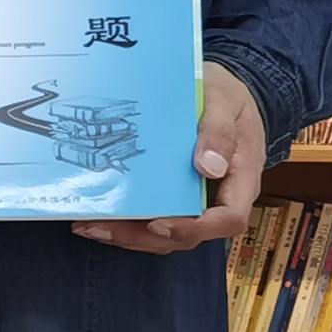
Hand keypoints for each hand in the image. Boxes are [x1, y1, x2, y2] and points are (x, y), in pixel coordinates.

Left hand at [74, 59, 266, 252]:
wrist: (223, 94)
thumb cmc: (227, 96)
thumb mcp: (225, 102)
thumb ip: (218, 131)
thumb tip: (208, 167)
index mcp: (241, 179)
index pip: (229, 219)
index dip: (195, 229)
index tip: (160, 223)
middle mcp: (220, 197)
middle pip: (189, 235)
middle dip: (145, 237)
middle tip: (103, 228)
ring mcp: (198, 200)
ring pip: (168, 235)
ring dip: (129, 236)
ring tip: (90, 226)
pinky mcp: (176, 197)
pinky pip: (155, 220)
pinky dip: (127, 224)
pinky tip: (97, 218)